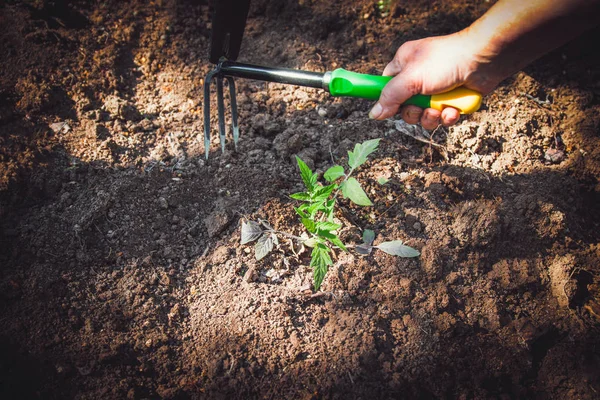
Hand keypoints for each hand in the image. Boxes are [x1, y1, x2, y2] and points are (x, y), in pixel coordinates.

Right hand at [369, 31, 500, 128]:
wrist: (485, 59)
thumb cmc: (446, 60)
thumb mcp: (411, 78)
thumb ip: (390, 96)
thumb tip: (373, 114)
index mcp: (405, 64)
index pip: (386, 86)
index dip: (387, 100)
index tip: (387, 111)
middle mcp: (419, 77)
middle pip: (405, 107)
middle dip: (414, 113)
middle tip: (421, 108)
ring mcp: (436, 89)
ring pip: (424, 115)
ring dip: (431, 117)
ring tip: (440, 109)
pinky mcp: (452, 99)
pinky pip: (442, 117)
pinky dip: (447, 116)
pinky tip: (453, 110)